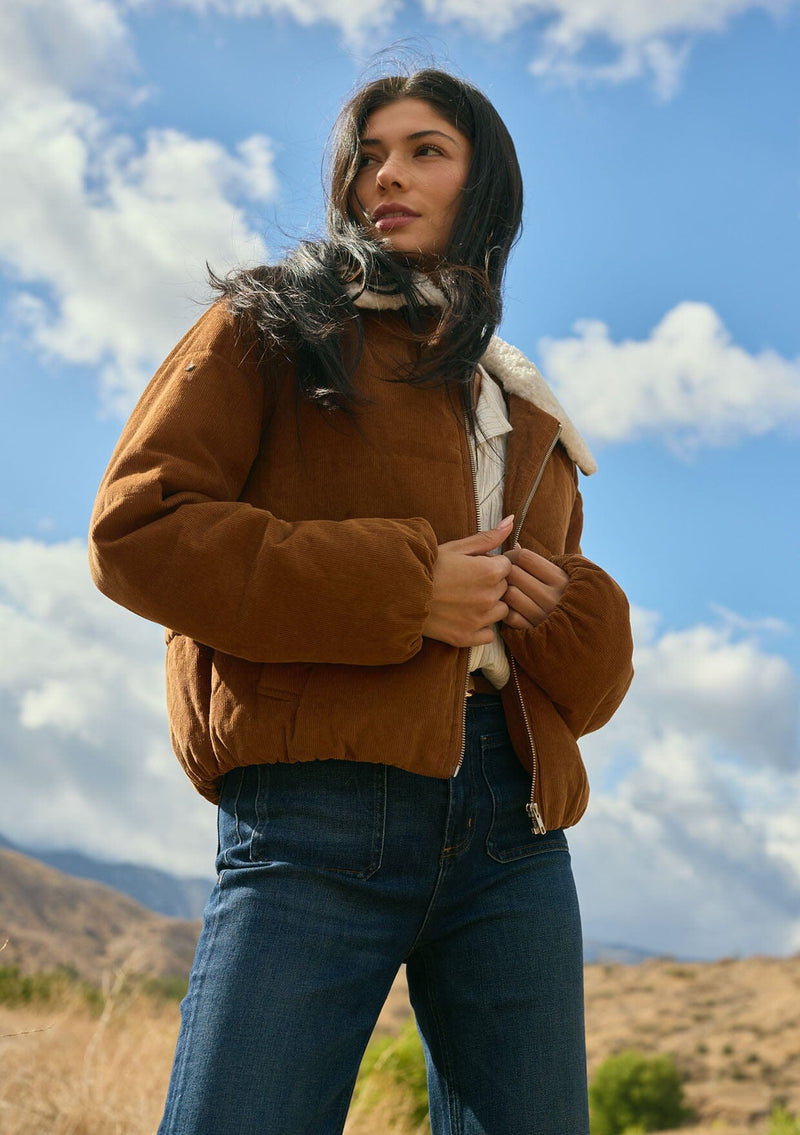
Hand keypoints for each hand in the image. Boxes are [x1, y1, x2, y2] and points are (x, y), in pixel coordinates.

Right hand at [422, 517, 513, 647]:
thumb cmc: (426, 567)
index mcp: (489, 572)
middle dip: (492, 584)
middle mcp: (489, 597)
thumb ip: (487, 537)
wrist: (399, 592)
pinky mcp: (467, 637)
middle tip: (466, 582)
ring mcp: (478, 620)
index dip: (492, 564)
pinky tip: (464, 617)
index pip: (507, 567)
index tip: (475, 566)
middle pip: (504, 589)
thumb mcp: (456, 547)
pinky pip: (488, 634)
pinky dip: (481, 627)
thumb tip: (511, 521)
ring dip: (489, 606)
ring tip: (466, 600)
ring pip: (500, 612)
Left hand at [503, 546, 567, 630]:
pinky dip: (507, 611)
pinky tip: (512, 608)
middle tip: (503, 574)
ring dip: (503, 591)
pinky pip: (509, 616)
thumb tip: (515, 546)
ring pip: (508, 594)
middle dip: (504, 572)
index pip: (524, 557)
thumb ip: (540, 562)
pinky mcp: (534, 633)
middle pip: (512, 573)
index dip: (510, 555)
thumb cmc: (570, 597)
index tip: (508, 559)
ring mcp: (542, 616)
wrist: (588, 632)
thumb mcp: (563, 576)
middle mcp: (552, 597)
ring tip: (507, 590)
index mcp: (561, 579)